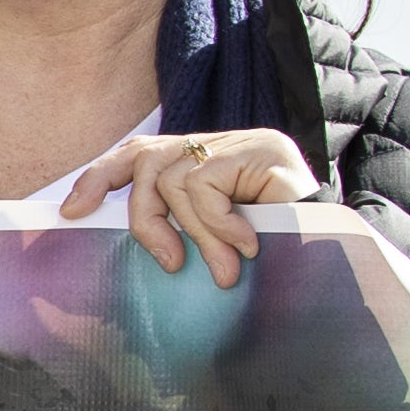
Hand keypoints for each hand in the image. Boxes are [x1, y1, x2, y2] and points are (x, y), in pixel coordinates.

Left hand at [66, 126, 315, 285]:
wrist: (337, 255)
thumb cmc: (274, 256)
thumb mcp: (210, 242)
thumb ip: (175, 229)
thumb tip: (121, 240)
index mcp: (203, 160)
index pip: (140, 152)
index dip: (101, 177)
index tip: (71, 211)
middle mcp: (221, 143)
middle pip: (148, 163)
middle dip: (146, 219)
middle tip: (170, 263)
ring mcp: (245, 141)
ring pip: (175, 179)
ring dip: (195, 234)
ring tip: (224, 269)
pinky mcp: (263, 149)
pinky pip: (206, 185)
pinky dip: (218, 224)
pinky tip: (247, 246)